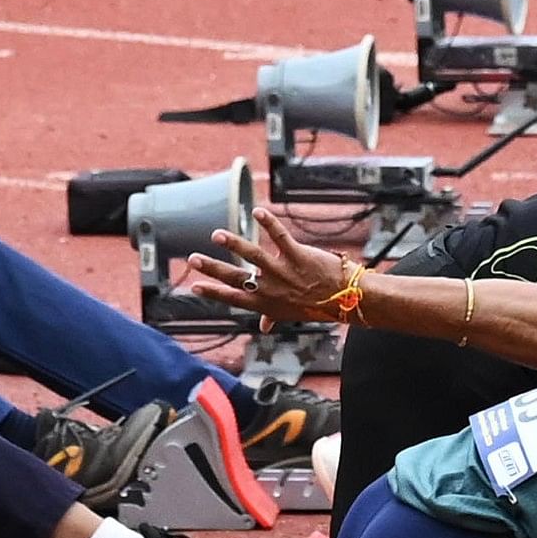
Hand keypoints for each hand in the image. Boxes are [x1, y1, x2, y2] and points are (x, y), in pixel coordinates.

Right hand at [173, 209, 357, 324]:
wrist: (344, 299)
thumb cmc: (315, 306)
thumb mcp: (290, 314)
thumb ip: (272, 316)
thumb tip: (263, 326)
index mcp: (265, 303)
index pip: (233, 298)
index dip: (213, 292)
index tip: (194, 285)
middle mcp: (271, 288)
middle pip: (236, 278)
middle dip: (213, 268)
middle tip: (192, 259)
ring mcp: (283, 271)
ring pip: (254, 256)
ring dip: (234, 244)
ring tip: (217, 236)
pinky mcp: (298, 255)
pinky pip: (281, 237)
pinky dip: (269, 223)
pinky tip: (258, 212)